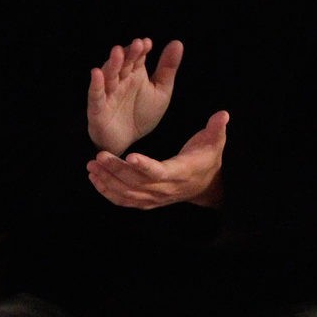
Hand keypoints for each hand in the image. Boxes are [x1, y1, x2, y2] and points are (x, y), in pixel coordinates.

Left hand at [86, 110, 228, 208]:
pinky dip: (107, 192)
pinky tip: (95, 179)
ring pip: (127, 193)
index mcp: (180, 172)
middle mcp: (165, 189)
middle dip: (116, 170)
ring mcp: (155, 198)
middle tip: (99, 155)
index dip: (145, 166)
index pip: (160, 172)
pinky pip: (124, 201)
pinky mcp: (147, 201)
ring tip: (92, 165)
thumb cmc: (207, 158)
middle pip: (136, 182)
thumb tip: (224, 114)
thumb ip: (216, 128)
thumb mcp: (215, 142)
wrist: (206, 184)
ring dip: (107, 181)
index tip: (130, 156)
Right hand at [87, 38, 182, 154]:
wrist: (129, 143)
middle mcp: (120, 81)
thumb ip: (167, 68)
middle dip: (129, 53)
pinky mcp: (98, 109)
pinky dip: (96, 85)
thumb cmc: (142, 114)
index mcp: (135, 74)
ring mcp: (108, 94)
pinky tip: (97, 73)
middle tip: (137, 44)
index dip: (141, 49)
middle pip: (123, 64)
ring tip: (118, 52)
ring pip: (109, 76)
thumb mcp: (161, 91)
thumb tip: (177, 43)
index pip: (137, 58)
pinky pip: (95, 96)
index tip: (147, 43)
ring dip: (112, 64)